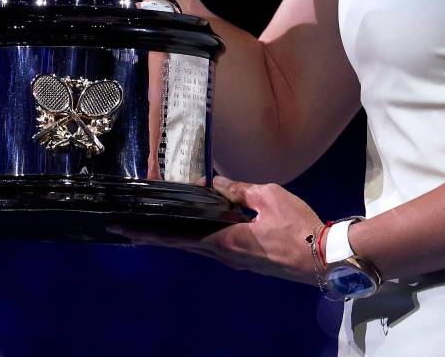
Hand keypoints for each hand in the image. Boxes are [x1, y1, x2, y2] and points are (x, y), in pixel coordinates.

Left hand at [108, 176, 324, 285]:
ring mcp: (234, 259)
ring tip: (159, 223)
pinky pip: (214, 244)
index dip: (150, 233)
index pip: (178, 236)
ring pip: (198, 244)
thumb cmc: (295, 226)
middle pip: (183, 243)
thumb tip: (216, 184)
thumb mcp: (268, 196)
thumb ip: (239, 189)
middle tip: (129, 227)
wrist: (319, 257)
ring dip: (178, 234)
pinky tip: (199, 224)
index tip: (125, 229)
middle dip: (156, 234)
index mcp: (224, 240)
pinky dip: (199, 234)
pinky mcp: (245, 258)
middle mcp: (223, 254)